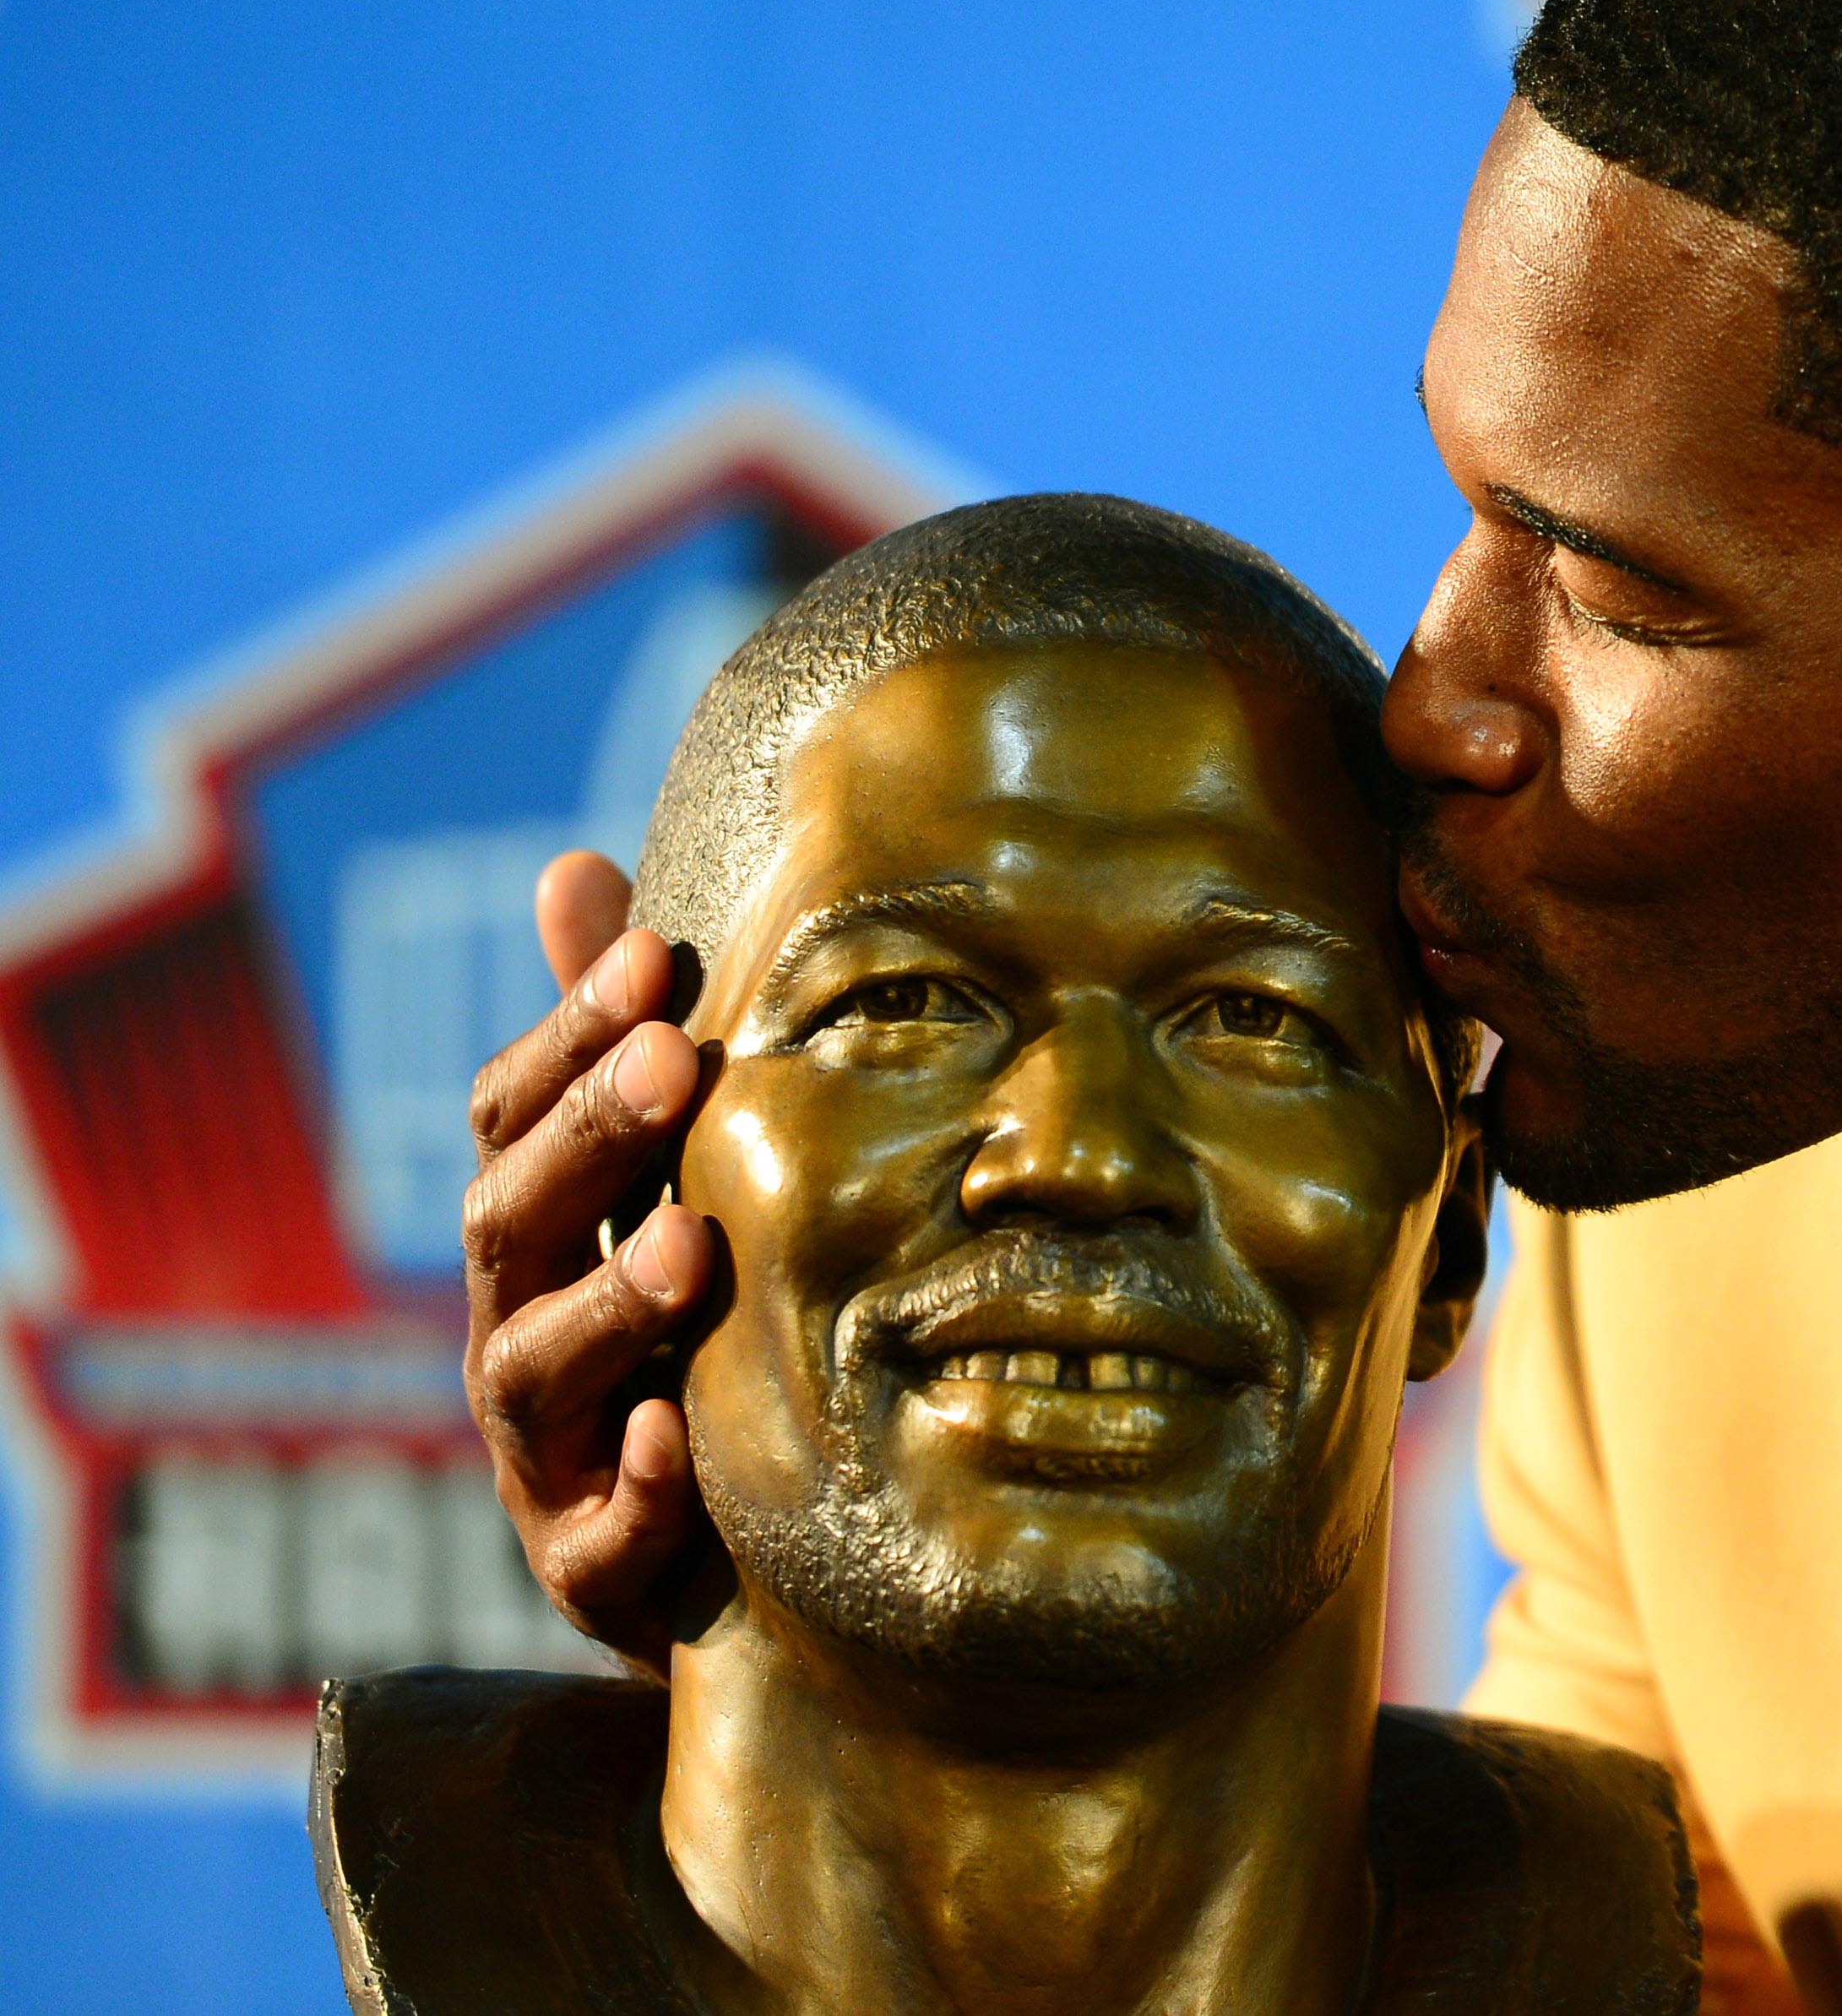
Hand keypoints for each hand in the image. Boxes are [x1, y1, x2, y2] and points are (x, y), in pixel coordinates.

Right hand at [460, 850, 711, 1671]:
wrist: (727, 1562)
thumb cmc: (679, 1340)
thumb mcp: (654, 1185)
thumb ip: (610, 1040)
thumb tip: (574, 866)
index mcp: (533, 1236)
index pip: (516, 1119)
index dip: (571, 1035)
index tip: (654, 958)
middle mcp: (518, 1335)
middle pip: (513, 1226)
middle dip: (587, 1142)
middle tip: (670, 1061)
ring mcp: (545, 1461)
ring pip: (538, 1376)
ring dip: (610, 1304)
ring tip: (690, 1244)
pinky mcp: (592, 1575)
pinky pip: (595, 1542)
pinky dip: (632, 1492)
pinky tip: (674, 1437)